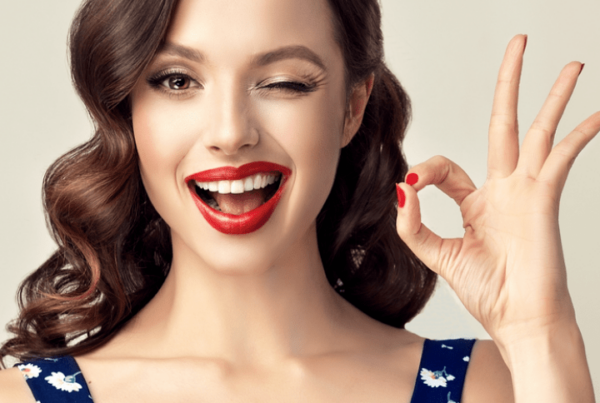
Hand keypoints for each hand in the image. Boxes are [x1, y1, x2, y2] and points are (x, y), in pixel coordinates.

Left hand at [395, 35, 599, 345]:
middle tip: (519, 45)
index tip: (413, 187)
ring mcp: (527, 191)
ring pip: (540, 132)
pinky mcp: (544, 200)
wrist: (517, 319)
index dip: (425, 170)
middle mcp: (504, 189)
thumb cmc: (486, 290)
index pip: (446, 167)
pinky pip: (562, 158)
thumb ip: (413, 224)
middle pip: (505, 125)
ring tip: (572, 66)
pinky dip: (579, 135)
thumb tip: (400, 187)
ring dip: (554, 98)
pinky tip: (597, 115)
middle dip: (510, 85)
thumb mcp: (436, 255)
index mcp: (476, 202)